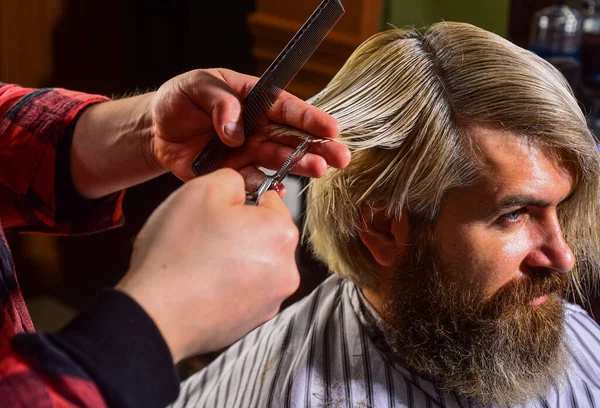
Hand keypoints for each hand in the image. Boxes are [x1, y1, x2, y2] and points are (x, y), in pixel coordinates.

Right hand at [115, 168, 299, 361]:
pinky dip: (228, 284)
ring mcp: (272, 299)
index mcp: (280, 233)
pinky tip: (202, 283)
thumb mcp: (201, 190)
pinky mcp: (255, 320)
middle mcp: (286, 269)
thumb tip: (241, 186)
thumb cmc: (178, 255)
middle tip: (204, 235)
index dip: (242, 199)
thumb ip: (232, 179)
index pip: (271, 200)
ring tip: (200, 261)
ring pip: (255, 263)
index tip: (220, 209)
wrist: (156, 315)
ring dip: (234, 258)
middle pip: (265, 234)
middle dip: (239, 230)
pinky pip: (245, 290)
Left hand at [148, 68, 349, 179]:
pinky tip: (279, 191)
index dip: (311, 118)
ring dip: (301, 166)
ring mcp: (249, 153)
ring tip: (320, 170)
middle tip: (340, 157)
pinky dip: (267, 188)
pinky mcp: (235, 174)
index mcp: (255, 101)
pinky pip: (255, 183)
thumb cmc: (179, 100)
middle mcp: (258, 128)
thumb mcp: (196, 86)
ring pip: (281, 160)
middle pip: (294, 137)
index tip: (332, 128)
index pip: (288, 108)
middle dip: (319, 146)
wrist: (156, 131)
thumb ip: (218, 101)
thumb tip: (235, 130)